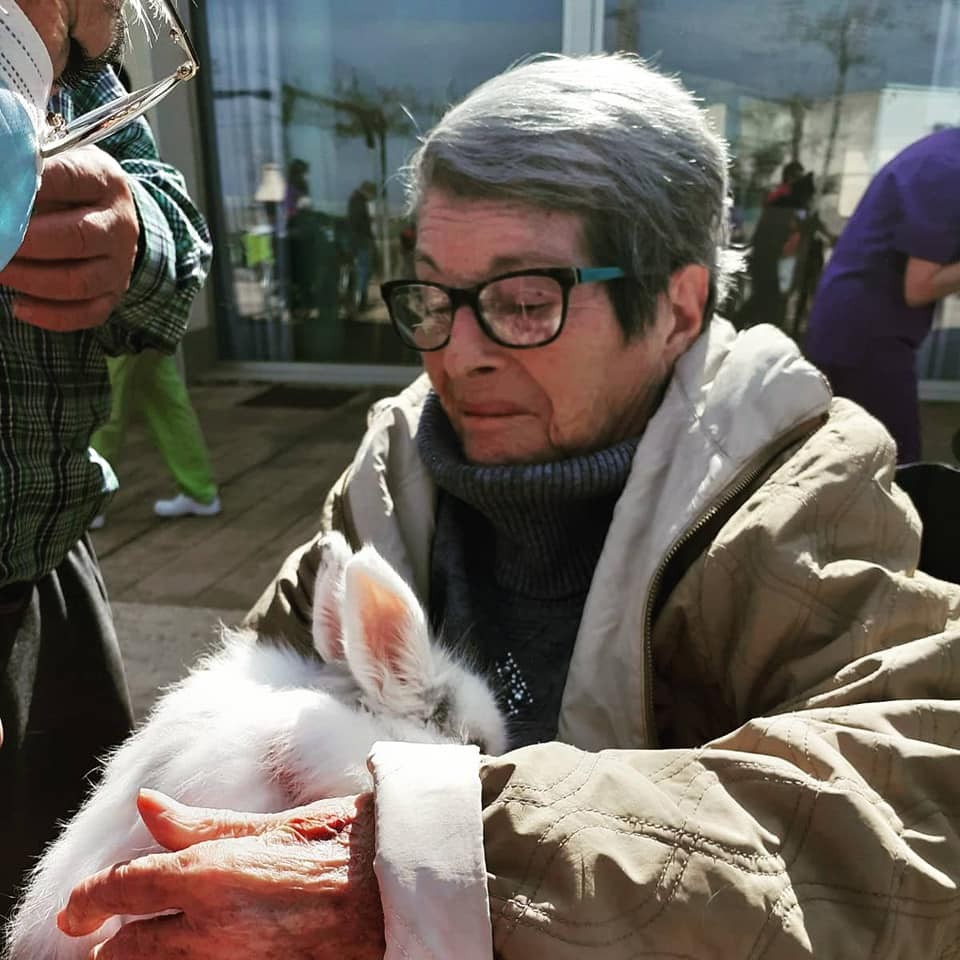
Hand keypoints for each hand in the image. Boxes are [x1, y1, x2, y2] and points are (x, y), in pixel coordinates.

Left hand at [0, 146, 139, 331]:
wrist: (110, 216)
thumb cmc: (69, 187)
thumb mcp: (56, 164)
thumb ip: (27, 171)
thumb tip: (3, 184)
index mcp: (104, 181)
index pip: (68, 179)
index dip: (31, 186)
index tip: (2, 194)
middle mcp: (119, 225)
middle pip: (77, 238)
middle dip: (25, 242)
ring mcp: (119, 264)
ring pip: (79, 282)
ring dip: (30, 280)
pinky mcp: (113, 293)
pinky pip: (88, 313)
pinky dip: (51, 316)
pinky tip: (19, 306)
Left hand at [58, 790, 384, 959]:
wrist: (409, 891)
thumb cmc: (350, 845)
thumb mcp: (276, 825)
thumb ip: (203, 825)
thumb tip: (148, 806)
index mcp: (212, 876)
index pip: (120, 891)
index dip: (88, 899)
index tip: (80, 906)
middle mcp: (211, 933)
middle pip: (122, 953)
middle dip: (111, 942)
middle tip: (114, 931)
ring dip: (150, 957)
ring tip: (159, 941)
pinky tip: (204, 950)